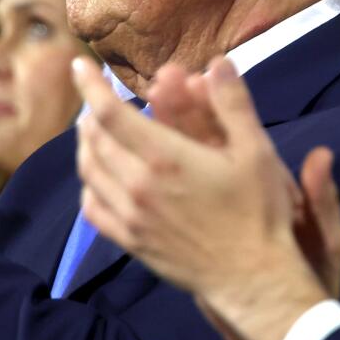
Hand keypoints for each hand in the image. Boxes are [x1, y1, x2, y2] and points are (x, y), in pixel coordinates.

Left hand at [74, 57, 333, 339]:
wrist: (252, 277)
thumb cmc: (258, 212)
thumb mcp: (256, 151)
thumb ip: (232, 104)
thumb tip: (217, 62)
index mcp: (165, 158)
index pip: (110, 113)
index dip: (92, 86)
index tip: (81, 66)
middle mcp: (138, 186)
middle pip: (94, 140)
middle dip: (90, 111)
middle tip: (95, 98)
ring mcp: (131, 217)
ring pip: (89, 172)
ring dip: (86, 145)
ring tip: (93, 130)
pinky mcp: (131, 242)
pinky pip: (93, 210)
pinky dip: (88, 185)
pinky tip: (97, 177)